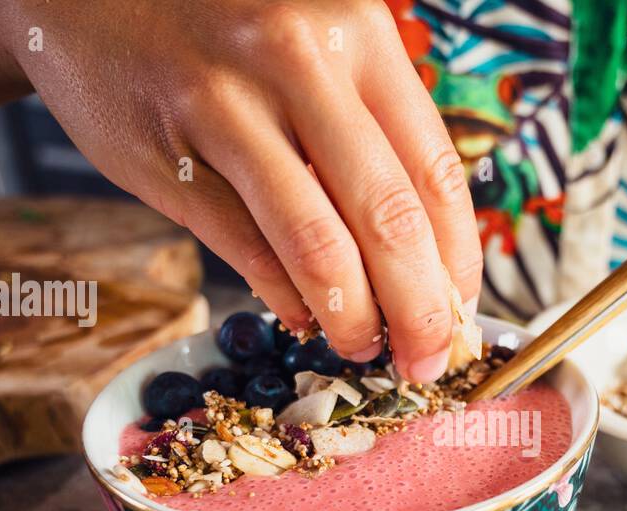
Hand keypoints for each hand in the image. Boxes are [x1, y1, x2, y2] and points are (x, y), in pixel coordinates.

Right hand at [8, 0, 480, 380]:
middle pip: (389, 218)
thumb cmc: (223, 27)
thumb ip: (369, 129)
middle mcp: (299, 61)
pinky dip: (284, 298)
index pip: (435, 172)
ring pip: (317, 244)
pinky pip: (244, 250)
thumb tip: (426, 257)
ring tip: (362, 348)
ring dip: (352, 318)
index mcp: (358, 34)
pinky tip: (303, 317)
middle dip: (420, 310)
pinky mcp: (164, 154)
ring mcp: (225, 107)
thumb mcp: (314, 43)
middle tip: (426, 360)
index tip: (462, 311)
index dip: (458, 261)